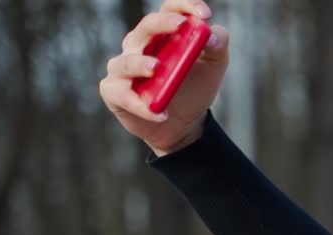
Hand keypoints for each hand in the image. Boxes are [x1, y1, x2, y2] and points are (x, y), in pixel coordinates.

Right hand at [99, 1, 228, 155]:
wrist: (184, 124)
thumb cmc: (194, 89)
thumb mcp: (214, 68)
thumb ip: (217, 48)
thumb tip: (211, 35)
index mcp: (163, 34)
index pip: (169, 9)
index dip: (185, 6)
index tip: (205, 14)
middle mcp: (139, 45)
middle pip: (146, 27)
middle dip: (162, 23)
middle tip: (180, 25)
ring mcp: (124, 67)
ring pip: (127, 62)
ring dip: (141, 64)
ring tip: (158, 69)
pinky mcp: (114, 92)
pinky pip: (122, 95)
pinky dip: (142, 106)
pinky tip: (161, 114)